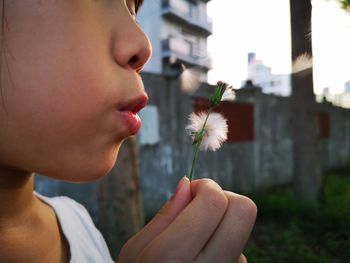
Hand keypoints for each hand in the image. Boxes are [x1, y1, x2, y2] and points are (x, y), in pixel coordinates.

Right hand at [118, 177, 256, 262]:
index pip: (215, 201)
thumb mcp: (137, 250)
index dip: (205, 186)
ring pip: (241, 233)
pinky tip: (203, 262)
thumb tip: (188, 183)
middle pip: (244, 210)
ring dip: (221, 228)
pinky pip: (240, 255)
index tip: (193, 191)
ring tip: (195, 246)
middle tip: (202, 207)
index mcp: (171, 258)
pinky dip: (225, 249)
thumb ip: (165, 215)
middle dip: (224, 197)